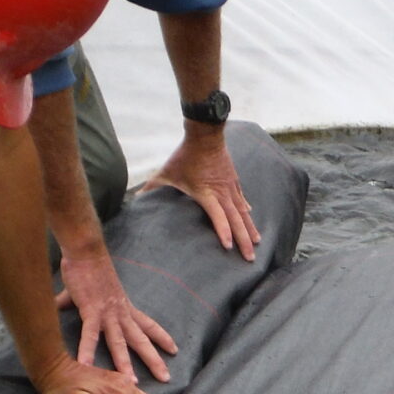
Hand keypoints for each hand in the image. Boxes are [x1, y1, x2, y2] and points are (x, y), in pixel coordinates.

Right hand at [55, 243, 176, 384]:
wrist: (86, 251)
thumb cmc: (86, 267)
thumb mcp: (83, 290)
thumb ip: (70, 301)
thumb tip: (56, 304)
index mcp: (124, 308)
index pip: (148, 324)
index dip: (161, 337)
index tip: (174, 350)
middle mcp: (120, 313)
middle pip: (141, 340)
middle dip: (154, 359)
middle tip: (166, 378)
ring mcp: (107, 313)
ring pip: (120, 343)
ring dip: (125, 364)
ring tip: (132, 383)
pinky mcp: (91, 311)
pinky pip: (90, 335)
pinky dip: (88, 351)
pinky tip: (86, 365)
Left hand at [146, 126, 258, 260]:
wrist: (205, 135)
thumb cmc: (185, 155)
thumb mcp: (166, 173)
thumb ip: (152, 188)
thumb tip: (136, 200)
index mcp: (206, 193)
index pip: (218, 216)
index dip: (224, 232)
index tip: (229, 247)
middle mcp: (222, 193)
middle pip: (236, 220)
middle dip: (244, 240)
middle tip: (250, 258)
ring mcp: (230, 187)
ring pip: (243, 212)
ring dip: (250, 229)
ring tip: (257, 243)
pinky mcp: (234, 181)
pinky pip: (242, 200)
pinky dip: (246, 211)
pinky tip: (250, 217)